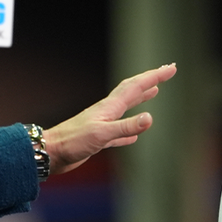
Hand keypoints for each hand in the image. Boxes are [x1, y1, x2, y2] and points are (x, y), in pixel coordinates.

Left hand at [43, 63, 175, 176]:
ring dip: (141, 98)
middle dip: (150, 81)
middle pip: (133, 91)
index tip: (170, 68)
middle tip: (166, 72)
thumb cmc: (72, 142)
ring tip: (153, 91)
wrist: (50, 152)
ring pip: (126, 107)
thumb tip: (150, 118)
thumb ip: (125, 127)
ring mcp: (103, 124)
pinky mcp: (98, 139)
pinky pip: (119, 131)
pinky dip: (130, 130)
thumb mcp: (101, 134)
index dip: (154, 77)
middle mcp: (107, 111)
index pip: (136, 87)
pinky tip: (134, 134)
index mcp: (109, 107)